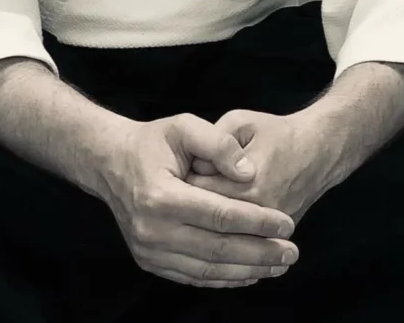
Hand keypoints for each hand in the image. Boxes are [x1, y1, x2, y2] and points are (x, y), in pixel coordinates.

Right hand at [98, 113, 300, 288]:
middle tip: (292, 252)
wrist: (111, 163)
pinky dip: (224, 278)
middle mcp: (153, 230)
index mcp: (161, 196)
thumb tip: (249, 172)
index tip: (287, 224)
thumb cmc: (152, 142)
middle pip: (217, 249)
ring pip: (208, 269)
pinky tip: (249, 273)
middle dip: (260, 252)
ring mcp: (149, 250)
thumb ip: (218, 143)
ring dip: (247, 270)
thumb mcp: (183, 126)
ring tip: (279, 265)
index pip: (220, 216)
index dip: (258, 222)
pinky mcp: (150, 261)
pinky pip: (193, 277)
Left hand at [185, 109, 334, 224]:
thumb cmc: (277, 133)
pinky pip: (239, 241)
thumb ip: (213, 141)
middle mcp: (257, 214)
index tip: (184, 168)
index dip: (185, 179)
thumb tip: (194, 165)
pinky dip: (227, 232)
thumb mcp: (240, 122)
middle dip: (194, 203)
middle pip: (206, 218)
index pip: (198, 192)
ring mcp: (267, 231)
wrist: (320, 151)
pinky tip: (220, 217)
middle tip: (192, 185)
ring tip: (204, 201)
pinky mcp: (272, 238)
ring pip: (222, 235)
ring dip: (209, 221)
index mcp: (247, 184)